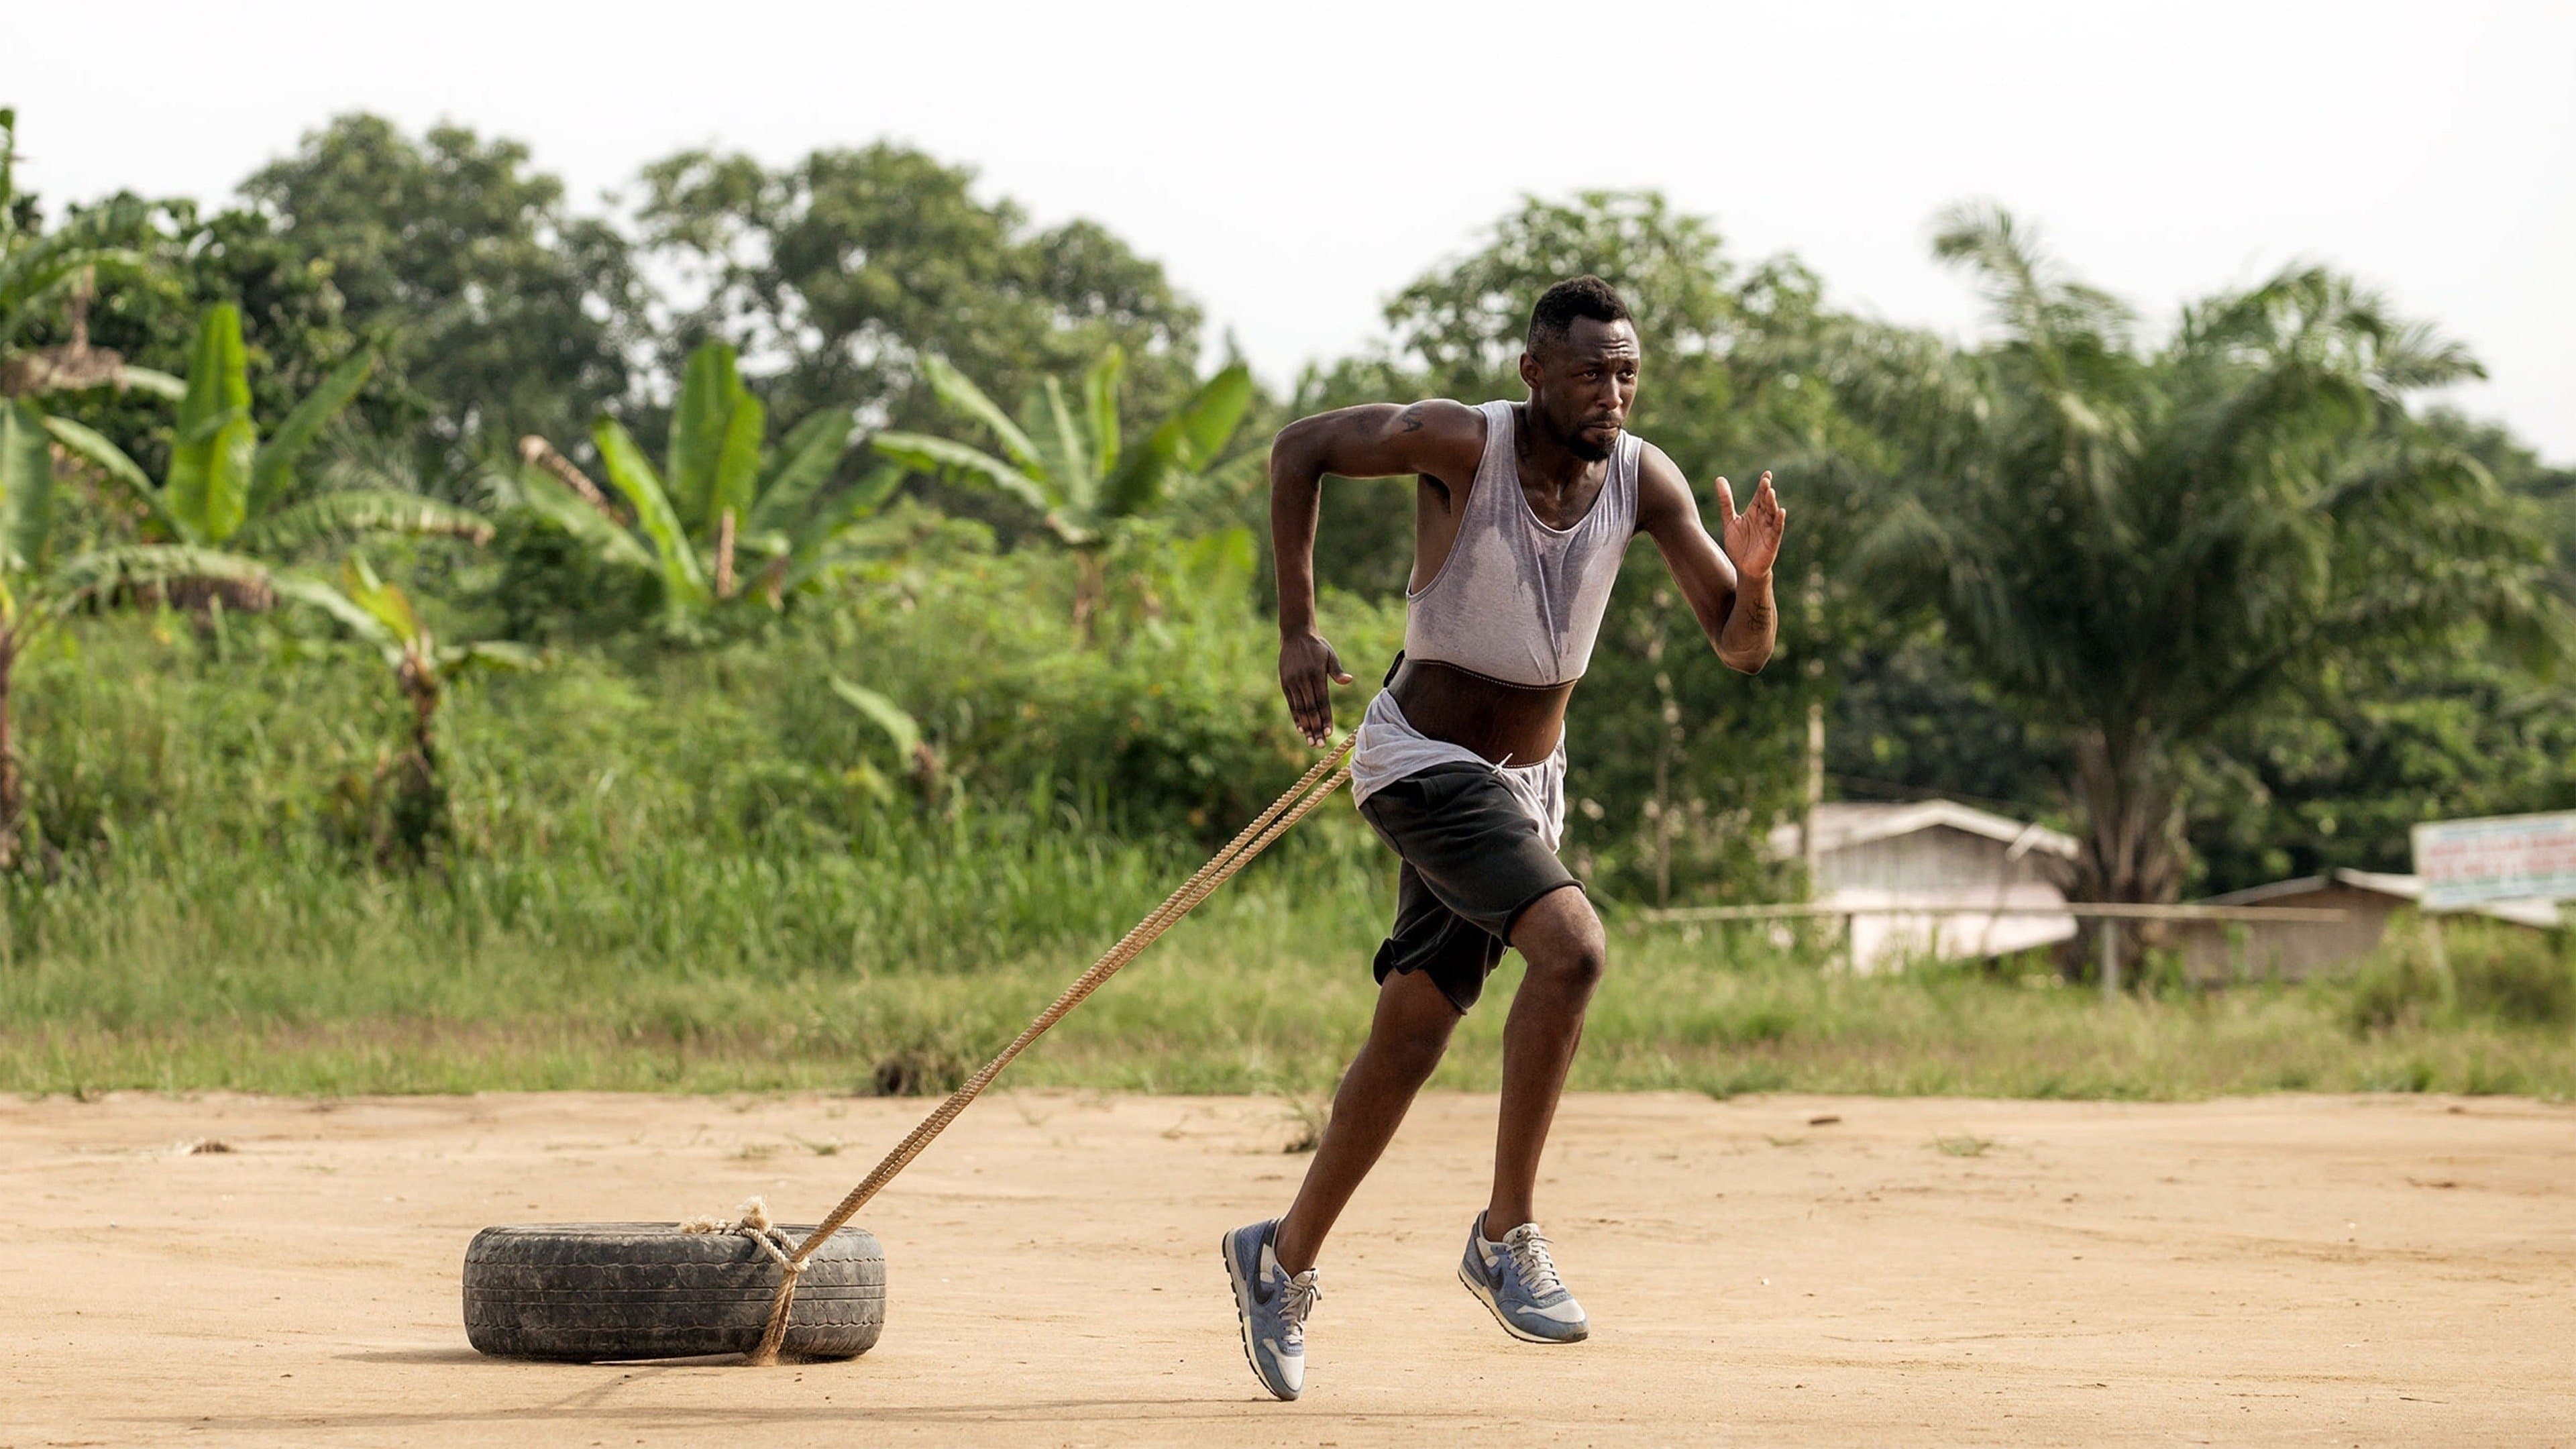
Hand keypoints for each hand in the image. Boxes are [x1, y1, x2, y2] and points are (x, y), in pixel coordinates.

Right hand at [1278, 631, 1352, 746]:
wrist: (1295, 634)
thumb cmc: (1317, 646)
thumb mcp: (1329, 655)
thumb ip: (1337, 671)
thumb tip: (1348, 680)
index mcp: (1316, 674)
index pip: (1322, 701)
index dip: (1325, 718)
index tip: (1328, 732)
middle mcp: (1303, 680)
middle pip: (1310, 709)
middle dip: (1315, 728)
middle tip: (1319, 745)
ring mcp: (1292, 682)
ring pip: (1300, 709)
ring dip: (1306, 727)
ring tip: (1311, 742)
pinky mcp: (1285, 683)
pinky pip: (1291, 704)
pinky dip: (1296, 717)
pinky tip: (1301, 729)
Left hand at [1716, 470, 1785, 579]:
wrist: (1744, 568)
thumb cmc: (1739, 545)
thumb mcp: (1729, 521)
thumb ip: (1726, 502)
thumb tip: (1719, 478)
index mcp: (1754, 513)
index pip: (1759, 496)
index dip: (1763, 485)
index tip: (1767, 473)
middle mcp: (1763, 519)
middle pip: (1766, 502)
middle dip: (1766, 492)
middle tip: (1766, 480)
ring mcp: (1769, 529)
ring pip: (1772, 513)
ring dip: (1772, 503)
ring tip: (1770, 492)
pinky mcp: (1772, 541)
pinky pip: (1777, 529)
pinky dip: (1779, 520)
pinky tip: (1781, 511)